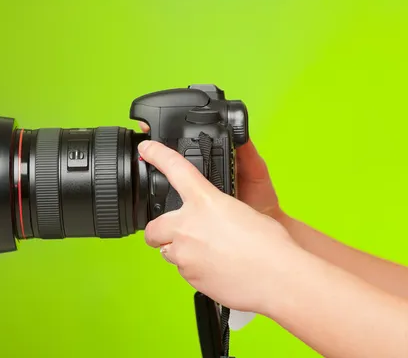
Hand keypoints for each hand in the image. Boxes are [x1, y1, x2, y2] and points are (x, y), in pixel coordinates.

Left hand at [138, 140, 298, 313]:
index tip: (148, 148)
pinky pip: (185, 270)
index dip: (157, 154)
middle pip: (153, 227)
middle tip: (175, 232)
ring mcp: (185, 254)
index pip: (174, 169)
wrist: (278, 278)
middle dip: (159, 231)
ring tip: (210, 252)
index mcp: (204, 201)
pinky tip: (217, 267)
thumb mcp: (242, 211)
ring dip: (182, 250)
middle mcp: (188, 226)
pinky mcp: (190, 277)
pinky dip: (195, 268)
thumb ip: (218, 209)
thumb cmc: (269, 244)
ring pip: (169, 251)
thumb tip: (211, 218)